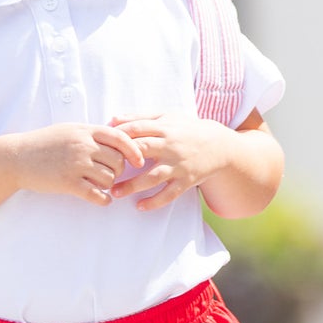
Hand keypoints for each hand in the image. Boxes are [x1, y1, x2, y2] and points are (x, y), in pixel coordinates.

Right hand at [12, 123, 145, 205]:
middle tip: (110, 175)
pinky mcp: (68, 183)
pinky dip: (103, 200)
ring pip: (109, 179)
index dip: (134, 150)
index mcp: (85, 131)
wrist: (17, 157)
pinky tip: (103, 200)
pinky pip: (96, 195)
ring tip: (100, 186)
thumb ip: (91, 133)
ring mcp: (75, 165)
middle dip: (118, 171)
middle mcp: (83, 146)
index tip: (139, 161)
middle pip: (118, 161)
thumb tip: (116, 137)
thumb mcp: (69, 130)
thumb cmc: (44, 143)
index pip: (121, 138)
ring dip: (109, 185)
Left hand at [108, 116, 226, 210]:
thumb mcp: (167, 116)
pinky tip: (140, 206)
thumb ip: (140, 117)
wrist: (219, 145)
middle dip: (122, 161)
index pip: (137, 130)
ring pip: (153, 177)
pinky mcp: (186, 181)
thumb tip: (113, 119)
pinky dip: (155, 201)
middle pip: (142, 152)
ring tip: (115, 193)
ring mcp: (179, 165)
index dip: (119, 137)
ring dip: (133, 186)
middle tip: (103, 171)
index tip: (103, 146)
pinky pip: (169, 194)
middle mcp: (171, 146)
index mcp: (164, 128)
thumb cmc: (187, 128)